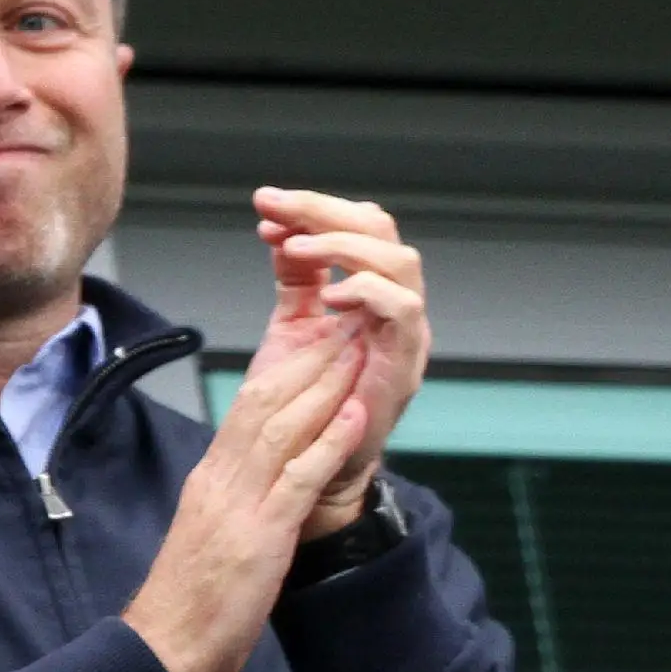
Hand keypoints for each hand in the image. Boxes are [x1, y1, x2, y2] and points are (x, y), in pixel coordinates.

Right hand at [121, 321, 370, 671]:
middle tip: (347, 323)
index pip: (249, 406)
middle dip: (310, 360)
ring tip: (357, 350)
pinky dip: (329, 443)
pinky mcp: (259, 539)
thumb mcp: (212, 535)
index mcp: (211, 478)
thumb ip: (237, 498)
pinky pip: (297, 479)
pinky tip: (356, 415)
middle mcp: (221, 481)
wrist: (164, 650)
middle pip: (265, 402)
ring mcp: (239, 507)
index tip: (321, 340)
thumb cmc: (188, 602)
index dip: (288, 368)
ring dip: (325, 386)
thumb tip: (264, 477)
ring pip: (282, 428)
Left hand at [249, 188, 428, 538]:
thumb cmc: (308, 400)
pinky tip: (330, 294)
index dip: (313, 209)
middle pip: (380, 230)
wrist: (313, 465)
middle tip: (277, 209)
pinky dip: (368, 291)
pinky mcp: (404, 362)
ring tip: (295, 251)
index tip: (265, 206)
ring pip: (398, 260)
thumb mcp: (294, 325)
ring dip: (343, 246)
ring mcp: (404, 331)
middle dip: (324, 211)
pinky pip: (403, 309)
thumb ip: (296, 279)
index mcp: (369, 288)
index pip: (357, 224)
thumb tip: (278, 228)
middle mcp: (394, 302)